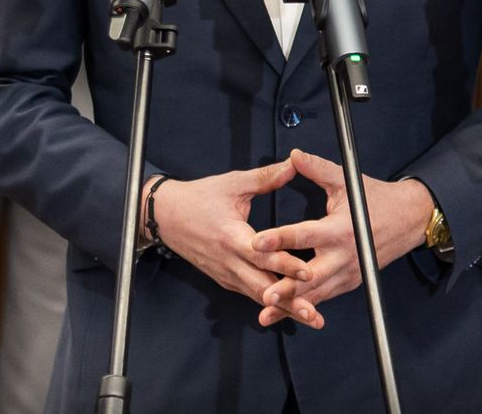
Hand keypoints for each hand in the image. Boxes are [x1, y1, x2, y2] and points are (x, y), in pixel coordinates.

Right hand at [144, 160, 315, 323]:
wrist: (165, 216)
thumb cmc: (199, 197)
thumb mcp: (232, 183)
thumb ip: (265, 178)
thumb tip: (294, 164)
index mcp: (231, 237)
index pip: (262, 256)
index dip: (286, 265)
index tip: (309, 273)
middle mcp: (229, 262)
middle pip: (263, 287)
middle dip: (291, 303)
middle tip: (315, 315)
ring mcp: (226, 274)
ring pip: (258, 296)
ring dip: (284, 308)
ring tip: (310, 318)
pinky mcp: (225, 279)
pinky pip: (250, 293)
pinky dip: (271, 303)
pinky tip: (291, 310)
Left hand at [250, 149, 434, 329]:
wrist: (408, 220)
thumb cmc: (375, 199)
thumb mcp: (346, 180)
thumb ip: (317, 169)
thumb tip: (293, 156)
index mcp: (340, 229)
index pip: (305, 235)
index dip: (279, 238)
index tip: (256, 242)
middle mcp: (345, 256)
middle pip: (311, 276)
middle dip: (287, 287)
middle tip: (264, 294)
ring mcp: (349, 273)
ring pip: (316, 294)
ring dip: (291, 305)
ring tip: (265, 314)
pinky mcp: (351, 283)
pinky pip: (324, 297)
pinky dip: (305, 306)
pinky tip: (284, 314)